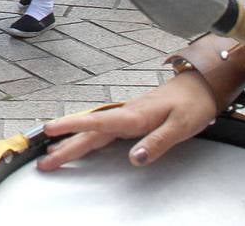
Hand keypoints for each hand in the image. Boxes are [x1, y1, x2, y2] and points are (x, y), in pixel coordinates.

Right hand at [38, 72, 218, 171]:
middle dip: (65, 145)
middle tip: (44, 160)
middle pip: (90, 132)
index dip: (73, 128)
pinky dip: (87, 137)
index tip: (50, 131)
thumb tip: (134, 158)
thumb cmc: (192, 104)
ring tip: (52, 152)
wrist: (201, 85)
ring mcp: (127, 115)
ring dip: (73, 142)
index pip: (98, 123)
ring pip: (94, 131)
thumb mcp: (180, 126)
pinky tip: (81, 143)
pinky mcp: (132, 118)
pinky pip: (103, 129)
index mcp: (135, 116)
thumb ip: (157, 143)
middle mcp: (127, 114)